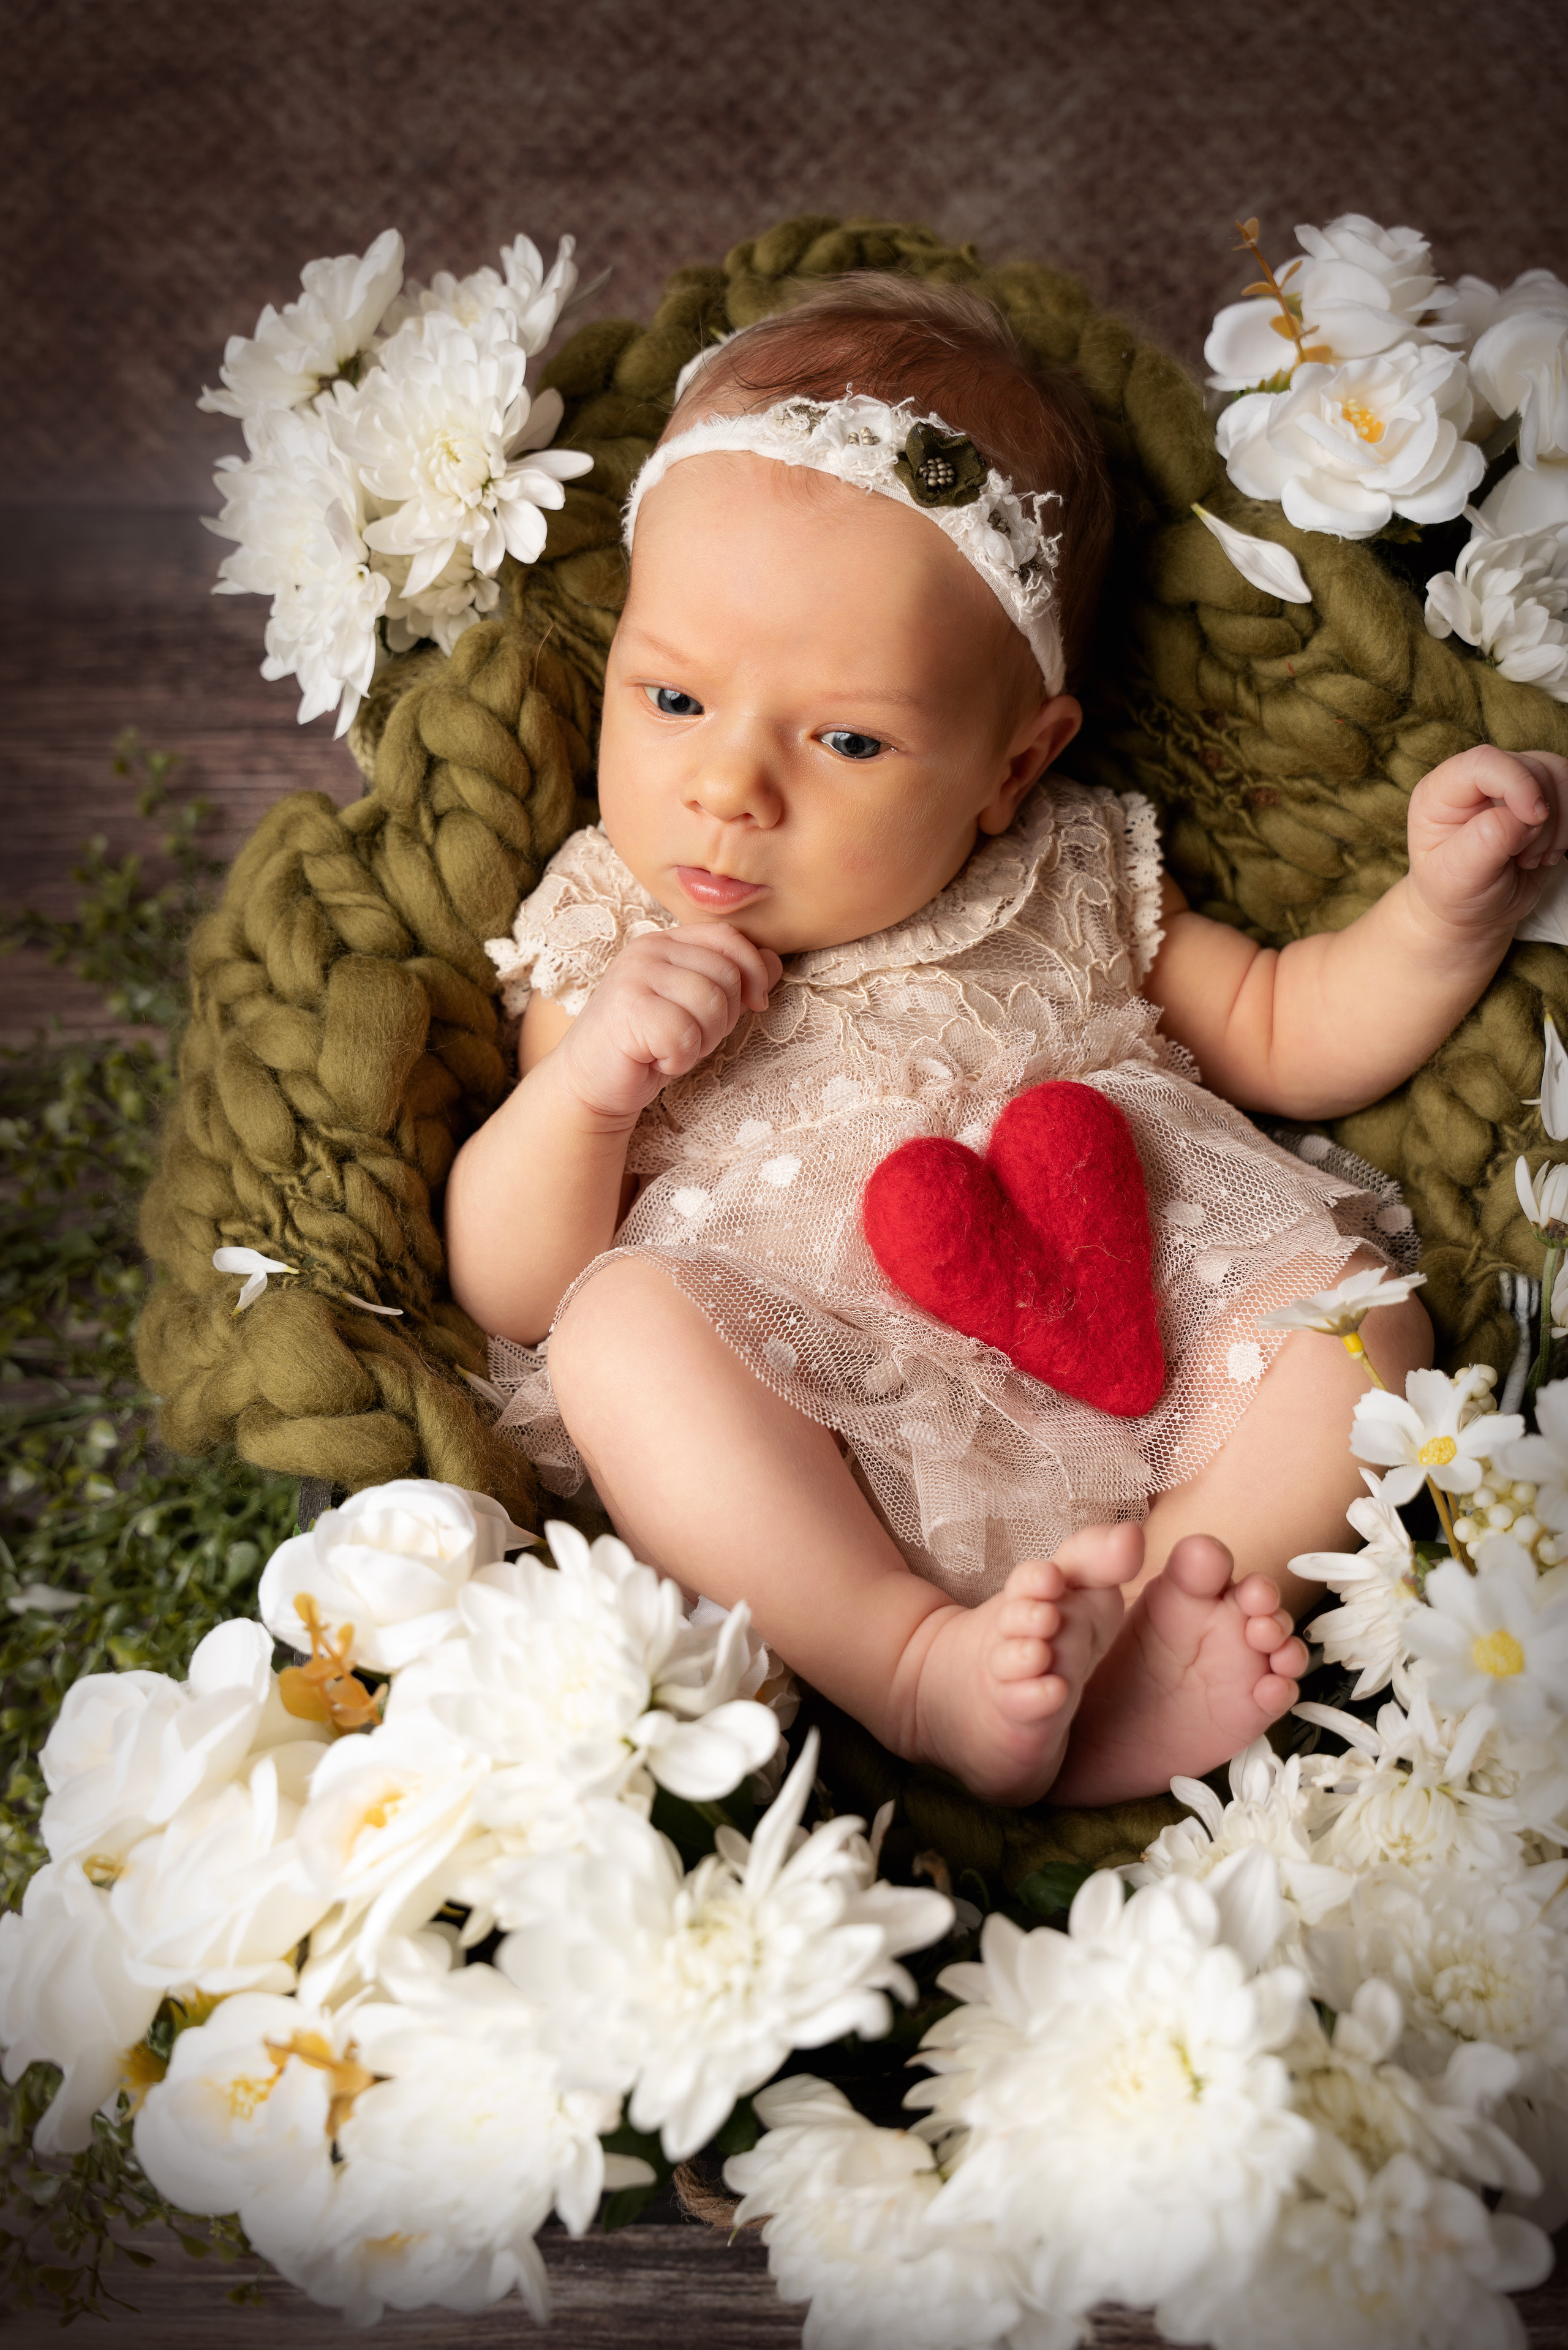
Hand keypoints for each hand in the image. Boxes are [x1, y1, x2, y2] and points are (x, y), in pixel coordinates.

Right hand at [559, 924, 781, 1123]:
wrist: (590, 1081)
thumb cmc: (648, 1043)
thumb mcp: (697, 1007)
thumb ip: (733, 982)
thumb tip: (775, 961)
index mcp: (667, 942)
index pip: (728, 937)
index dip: (754, 971)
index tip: (754, 1004)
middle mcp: (649, 950)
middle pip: (726, 975)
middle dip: (723, 1018)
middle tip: (691, 1037)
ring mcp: (634, 976)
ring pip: (709, 1004)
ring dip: (701, 1040)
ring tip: (672, 1047)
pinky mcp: (626, 1010)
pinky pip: (684, 1034)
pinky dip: (679, 1058)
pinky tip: (657, 1059)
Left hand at [1407, 746, 1567, 935]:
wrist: (1471, 912)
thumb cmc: (1454, 894)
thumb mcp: (1458, 878)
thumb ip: (1487, 841)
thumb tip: (1523, 818)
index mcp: (1439, 794)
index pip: (1483, 762)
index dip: (1517, 783)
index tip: (1533, 821)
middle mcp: (1474, 782)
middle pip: (1529, 767)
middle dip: (1540, 816)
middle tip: (1524, 859)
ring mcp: (1507, 786)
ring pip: (1556, 774)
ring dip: (1558, 821)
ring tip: (1532, 859)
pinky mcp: (1535, 797)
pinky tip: (1547, 854)